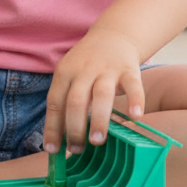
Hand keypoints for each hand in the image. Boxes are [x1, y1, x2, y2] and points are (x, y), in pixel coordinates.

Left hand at [43, 27, 144, 155]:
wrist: (112, 36)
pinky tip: (135, 117)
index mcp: (64, 73)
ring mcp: (107, 69)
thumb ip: (66, 102)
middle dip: (74, 127)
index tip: (51, 150)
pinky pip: (133, 86)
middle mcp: (84, 70)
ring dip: (98, 119)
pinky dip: (134, 101)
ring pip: (101, 95)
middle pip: (75, 100)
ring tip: (97, 141)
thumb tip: (61, 140)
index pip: (55, 102)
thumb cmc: (87, 65)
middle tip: (76, 150)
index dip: (52, 127)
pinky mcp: (129, 69)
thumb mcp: (70, 76)